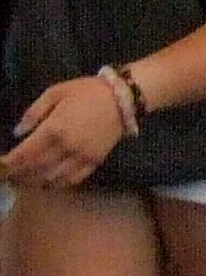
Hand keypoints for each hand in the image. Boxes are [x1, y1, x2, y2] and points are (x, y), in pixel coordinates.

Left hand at [2, 77, 126, 188]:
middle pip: (36, 168)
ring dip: (36, 181)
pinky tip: (50, 181)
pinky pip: (74, 179)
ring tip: (26, 180)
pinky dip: (59, 183)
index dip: (9, 163)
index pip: (24, 153)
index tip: (1, 165)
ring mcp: (82, 156)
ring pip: (53, 177)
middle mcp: (66, 147)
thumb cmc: (87, 91)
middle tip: (10, 175)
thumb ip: (33, 113)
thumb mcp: (55, 92)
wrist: (123, 98)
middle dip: (19, 174)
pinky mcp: (95, 161)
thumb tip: (18, 133)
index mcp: (54, 129)